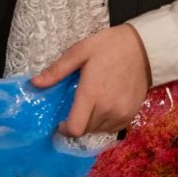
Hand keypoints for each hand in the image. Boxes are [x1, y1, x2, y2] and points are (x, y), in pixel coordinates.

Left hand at [32, 24, 150, 136]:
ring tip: (92, 102)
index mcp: (92, 94)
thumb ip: (57, 70)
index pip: (75, 129)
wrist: (144, 48)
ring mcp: (121, 114)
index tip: (61, 121)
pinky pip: (113, 128)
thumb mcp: (80, 51)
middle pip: (85, 130)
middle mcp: (107, 109)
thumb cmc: (109, 46)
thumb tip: (33, 83)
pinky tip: (105, 105)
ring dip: (91, 122)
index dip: (64, 129)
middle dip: (77, 121)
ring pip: (98, 130)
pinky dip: (105, 122)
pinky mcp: (131, 115)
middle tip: (78, 104)